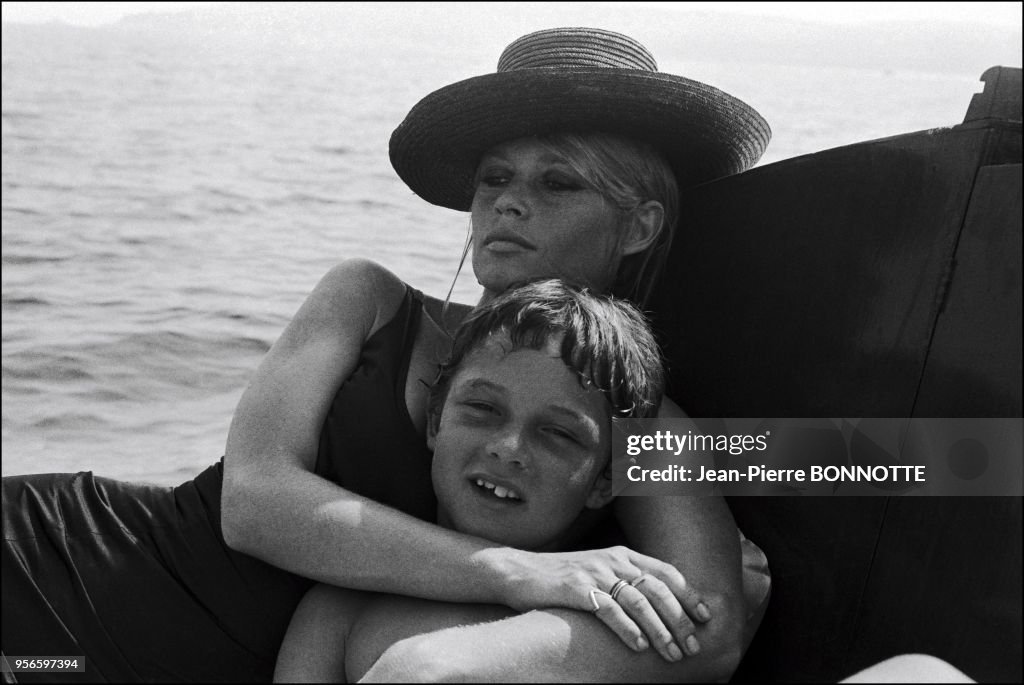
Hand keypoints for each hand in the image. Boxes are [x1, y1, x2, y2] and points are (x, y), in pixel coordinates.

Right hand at [494, 545, 711, 662]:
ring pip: (639, 601)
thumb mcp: (599, 571)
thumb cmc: (561, 577)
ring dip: (659, 630)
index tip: (705, 617)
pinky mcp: (577, 588)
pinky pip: (609, 610)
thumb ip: (625, 580)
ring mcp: (595, 572)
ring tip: (671, 653)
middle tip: (692, 645)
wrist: (518, 571)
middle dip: (680, 620)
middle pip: (658, 589)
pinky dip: (627, 629)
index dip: (689, 594)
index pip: (666, 572)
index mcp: (622, 554)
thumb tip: (658, 606)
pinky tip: (638, 646)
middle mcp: (613, 560)